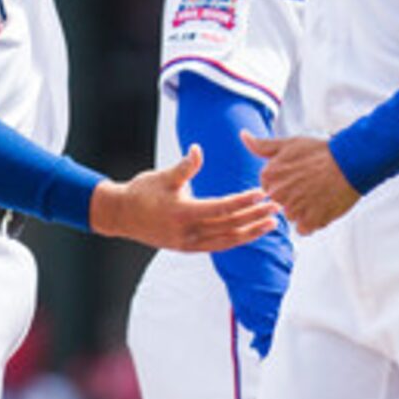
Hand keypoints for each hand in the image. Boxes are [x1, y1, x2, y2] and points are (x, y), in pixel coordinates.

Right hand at [88, 146, 278, 251]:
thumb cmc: (141, 192)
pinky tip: (251, 232)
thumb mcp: (162, 176)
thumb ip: (184, 166)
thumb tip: (197, 149)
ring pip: (227, 240)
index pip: (220, 208)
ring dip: (251, 232)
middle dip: (255, 217)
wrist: (121, 215)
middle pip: (229, 226)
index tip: (261, 193)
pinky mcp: (189, 248)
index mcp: (182, 213)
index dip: (243, 201)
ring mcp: (189, 244)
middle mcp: (188, 233)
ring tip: (271, 223)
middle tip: (277, 207)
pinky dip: (236, 239)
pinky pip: (218, 245)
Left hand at [244, 132, 361, 232]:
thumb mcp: (289, 144)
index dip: (285, 183)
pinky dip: (313, 221)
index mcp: (270, 175)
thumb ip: (263, 145)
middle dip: (293, 197)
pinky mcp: (310, 221)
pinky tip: (323, 206)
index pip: (269, 189)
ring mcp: (294, 208)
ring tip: (319, 194)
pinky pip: (304, 229)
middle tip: (311, 185)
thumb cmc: (320, 153)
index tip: (298, 176)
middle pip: (281, 204)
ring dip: (304, 210)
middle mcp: (279, 193)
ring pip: (293, 216)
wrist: (350, 163)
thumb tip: (243, 135)